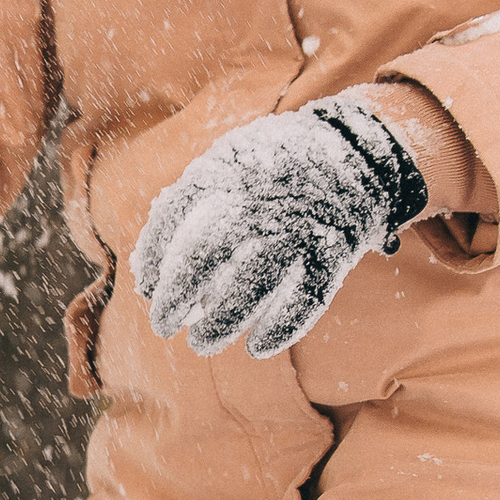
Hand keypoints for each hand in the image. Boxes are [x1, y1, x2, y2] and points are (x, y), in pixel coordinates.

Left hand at [133, 99, 428, 361]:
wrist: (353, 152)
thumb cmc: (268, 171)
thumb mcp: (223, 167)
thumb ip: (182, 212)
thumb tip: (146, 280)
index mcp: (226, 171)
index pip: (174, 213)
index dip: (156, 255)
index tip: (147, 289)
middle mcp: (259, 198)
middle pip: (206, 250)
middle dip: (178, 294)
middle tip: (163, 326)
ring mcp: (297, 226)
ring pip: (253, 282)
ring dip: (223, 321)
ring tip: (202, 343)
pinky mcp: (332, 253)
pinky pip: (306, 300)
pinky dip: (281, 329)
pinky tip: (257, 347)